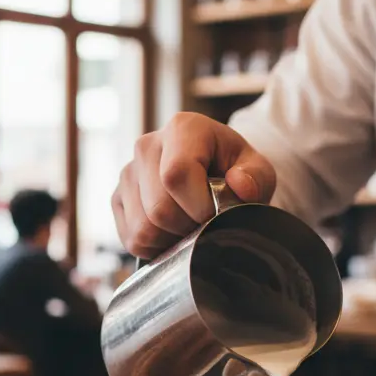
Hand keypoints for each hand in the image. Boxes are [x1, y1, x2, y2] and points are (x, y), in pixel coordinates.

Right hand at [111, 113, 276, 258]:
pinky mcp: (118, 198)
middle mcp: (147, 146)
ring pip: (143, 229)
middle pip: (158, 208)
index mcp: (183, 128)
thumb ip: (257, 177)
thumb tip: (239, 185)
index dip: (198, 206)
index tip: (214, 213)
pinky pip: (131, 239)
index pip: (176, 175)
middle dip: (187, 227)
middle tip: (204, 223)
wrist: (213, 174)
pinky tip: (171, 232)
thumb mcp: (258, 171)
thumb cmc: (235, 172)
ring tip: (189, 227)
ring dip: (171, 240)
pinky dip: (155, 247)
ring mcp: (128, 173)